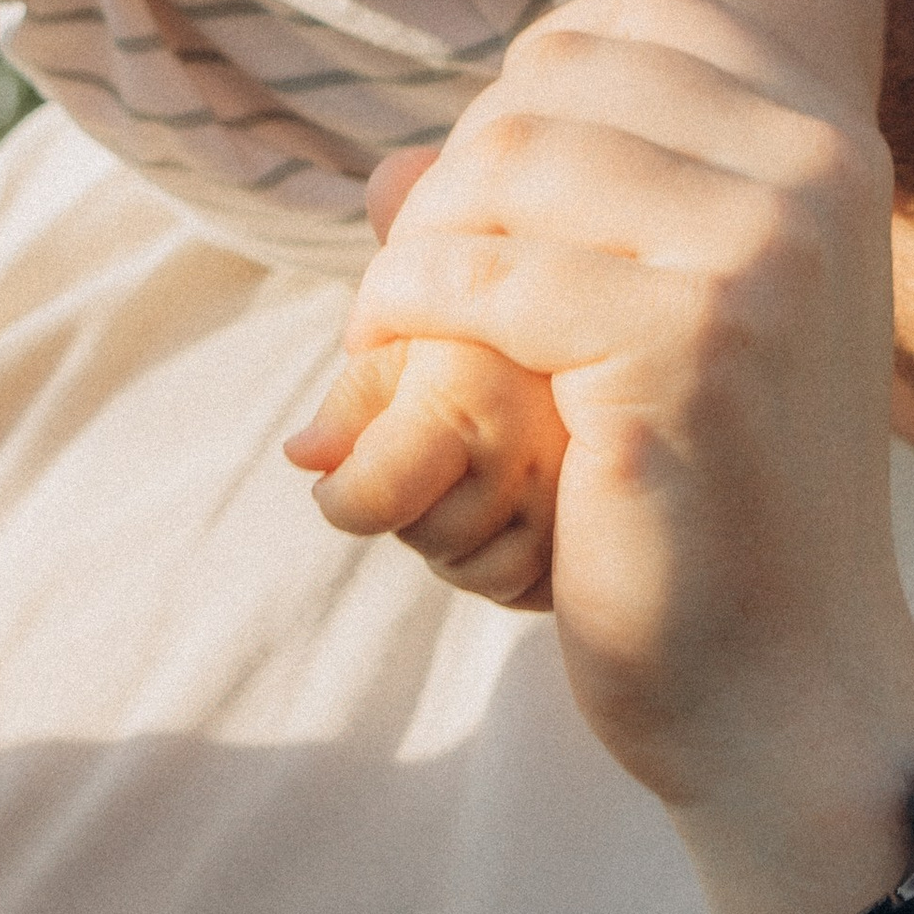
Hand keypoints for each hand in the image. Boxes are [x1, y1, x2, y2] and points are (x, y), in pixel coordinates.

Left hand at [285, 333, 566, 609]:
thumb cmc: (480, 334)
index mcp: (474, 392)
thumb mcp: (408, 345)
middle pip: (429, 539)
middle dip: (411, 512)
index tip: (338, 487)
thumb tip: (301, 456)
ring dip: (459, 544)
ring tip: (474, 479)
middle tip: (428, 462)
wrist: (594, 324)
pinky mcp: (611, 533)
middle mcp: (535, 448)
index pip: (376, 497)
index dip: (342, 501)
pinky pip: (530, 589)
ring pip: (481, 574)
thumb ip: (351, 400)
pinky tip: (514, 511)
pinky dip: (510, 566)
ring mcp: (583, 497)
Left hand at [337, 0, 913, 913]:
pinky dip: (405, 315)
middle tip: (428, 278)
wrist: (787, 682)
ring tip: (401, 327)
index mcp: (835, 147)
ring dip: (417, 244)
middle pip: (555, 78)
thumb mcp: (676, 317)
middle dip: (459, 171)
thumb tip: (378, 168)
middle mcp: (817, 175)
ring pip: (504, 160)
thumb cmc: (716, 501)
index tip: (493, 206)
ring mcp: (762, 254)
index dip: (530, 94)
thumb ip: (571, 211)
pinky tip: (398, 369)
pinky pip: (478, 275)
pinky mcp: (688, 345)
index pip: (647, 14)